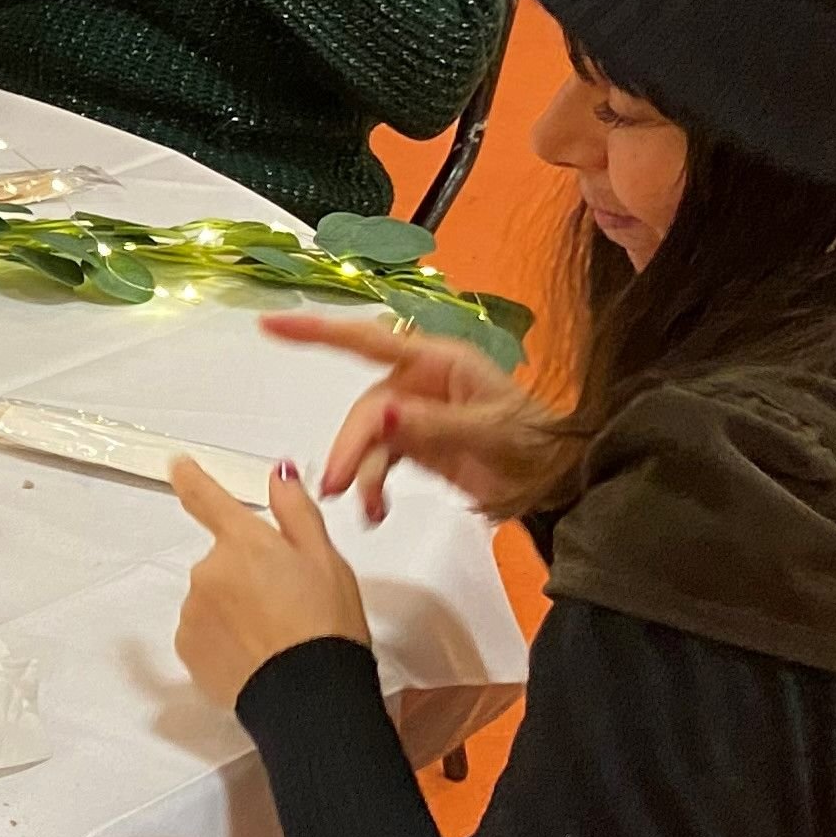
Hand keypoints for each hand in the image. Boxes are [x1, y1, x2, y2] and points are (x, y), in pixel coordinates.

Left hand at [169, 458, 370, 710]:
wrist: (310, 695)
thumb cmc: (325, 627)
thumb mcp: (326, 560)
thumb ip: (296, 511)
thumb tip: (278, 475)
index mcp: (244, 541)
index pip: (208, 498)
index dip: (191, 478)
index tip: (176, 465)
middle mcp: (209, 569)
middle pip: (222, 561)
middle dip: (247, 575)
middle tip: (287, 603)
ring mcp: (193, 609)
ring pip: (213, 599)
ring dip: (236, 609)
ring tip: (275, 635)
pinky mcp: (186, 647)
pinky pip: (202, 633)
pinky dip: (223, 640)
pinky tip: (255, 654)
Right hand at [266, 309, 564, 525]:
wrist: (563, 485)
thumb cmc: (538, 446)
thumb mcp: (490, 432)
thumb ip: (434, 425)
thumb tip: (383, 415)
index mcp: (439, 362)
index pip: (368, 341)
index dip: (317, 332)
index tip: (271, 326)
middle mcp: (422, 383)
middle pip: (366, 408)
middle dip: (351, 445)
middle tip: (336, 485)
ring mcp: (418, 415)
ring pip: (369, 438)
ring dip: (361, 471)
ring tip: (361, 507)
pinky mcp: (420, 446)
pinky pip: (382, 461)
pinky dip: (375, 486)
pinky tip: (375, 510)